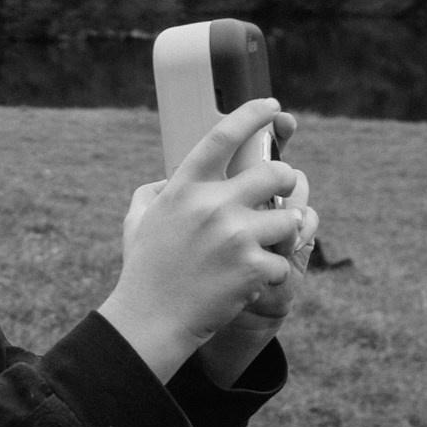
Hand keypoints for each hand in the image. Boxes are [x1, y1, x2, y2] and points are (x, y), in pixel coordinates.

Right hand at [98, 98, 301, 381]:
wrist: (150, 320)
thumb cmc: (143, 270)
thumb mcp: (136, 222)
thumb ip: (153, 193)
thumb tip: (166, 179)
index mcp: (184, 188)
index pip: (222, 136)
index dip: (251, 115)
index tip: (271, 106)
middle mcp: (212, 205)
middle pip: (276, 173)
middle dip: (286, 181)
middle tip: (282, 191)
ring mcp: (235, 236)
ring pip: (290, 218)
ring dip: (284, 231)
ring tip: (266, 244)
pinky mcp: (253, 267)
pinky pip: (285, 260)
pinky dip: (273, 272)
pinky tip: (252, 281)